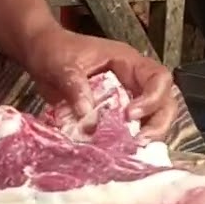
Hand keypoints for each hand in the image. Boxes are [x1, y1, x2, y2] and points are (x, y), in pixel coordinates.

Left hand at [20, 29, 177, 140]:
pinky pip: (129, 129)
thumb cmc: (55, 50)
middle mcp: (132, 80)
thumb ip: (75, 86)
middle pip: (164, 101)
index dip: (152, 98)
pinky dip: (127, 141)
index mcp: (127, 62)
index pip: (158, 77)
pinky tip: (118, 153)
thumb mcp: (62, 65)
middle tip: (140, 141)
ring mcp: (125, 97)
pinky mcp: (112, 114)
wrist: (40, 54)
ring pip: (152, 118)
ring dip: (147, 135)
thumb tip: (87, 113)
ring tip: (132, 149)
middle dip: (158, 123)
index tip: (130, 114)